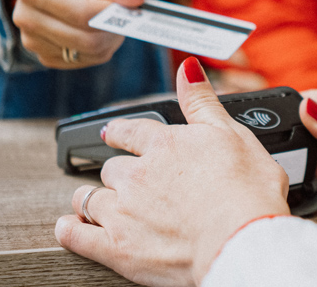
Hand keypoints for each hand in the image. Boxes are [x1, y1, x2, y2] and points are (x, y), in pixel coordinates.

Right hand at [12, 0, 145, 68]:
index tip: (133, 3)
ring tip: (109, 15)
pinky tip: (96, 28)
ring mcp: (32, 41)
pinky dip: (100, 47)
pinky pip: (86, 61)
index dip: (113, 11)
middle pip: (87, 39)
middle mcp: (26, 18)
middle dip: (114, 27)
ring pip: (90, 53)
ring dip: (110, 37)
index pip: (82, 13)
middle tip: (125, 10)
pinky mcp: (45, 57)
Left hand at [54, 58, 291, 285]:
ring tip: (96, 204)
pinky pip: (77, 237)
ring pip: (89, 199)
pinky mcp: (117, 248)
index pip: (128, 133)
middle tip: (125, 182)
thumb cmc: (247, 192)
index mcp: (164, 145)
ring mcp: (123, 212)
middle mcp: (137, 176)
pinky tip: (69, 228)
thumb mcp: (233, 134)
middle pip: (110, 169)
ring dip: (91, 200)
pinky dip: (70, 231)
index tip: (114, 135)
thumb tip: (187, 68)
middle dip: (116, 175)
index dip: (119, 134)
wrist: (241, 242)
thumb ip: (202, 101)